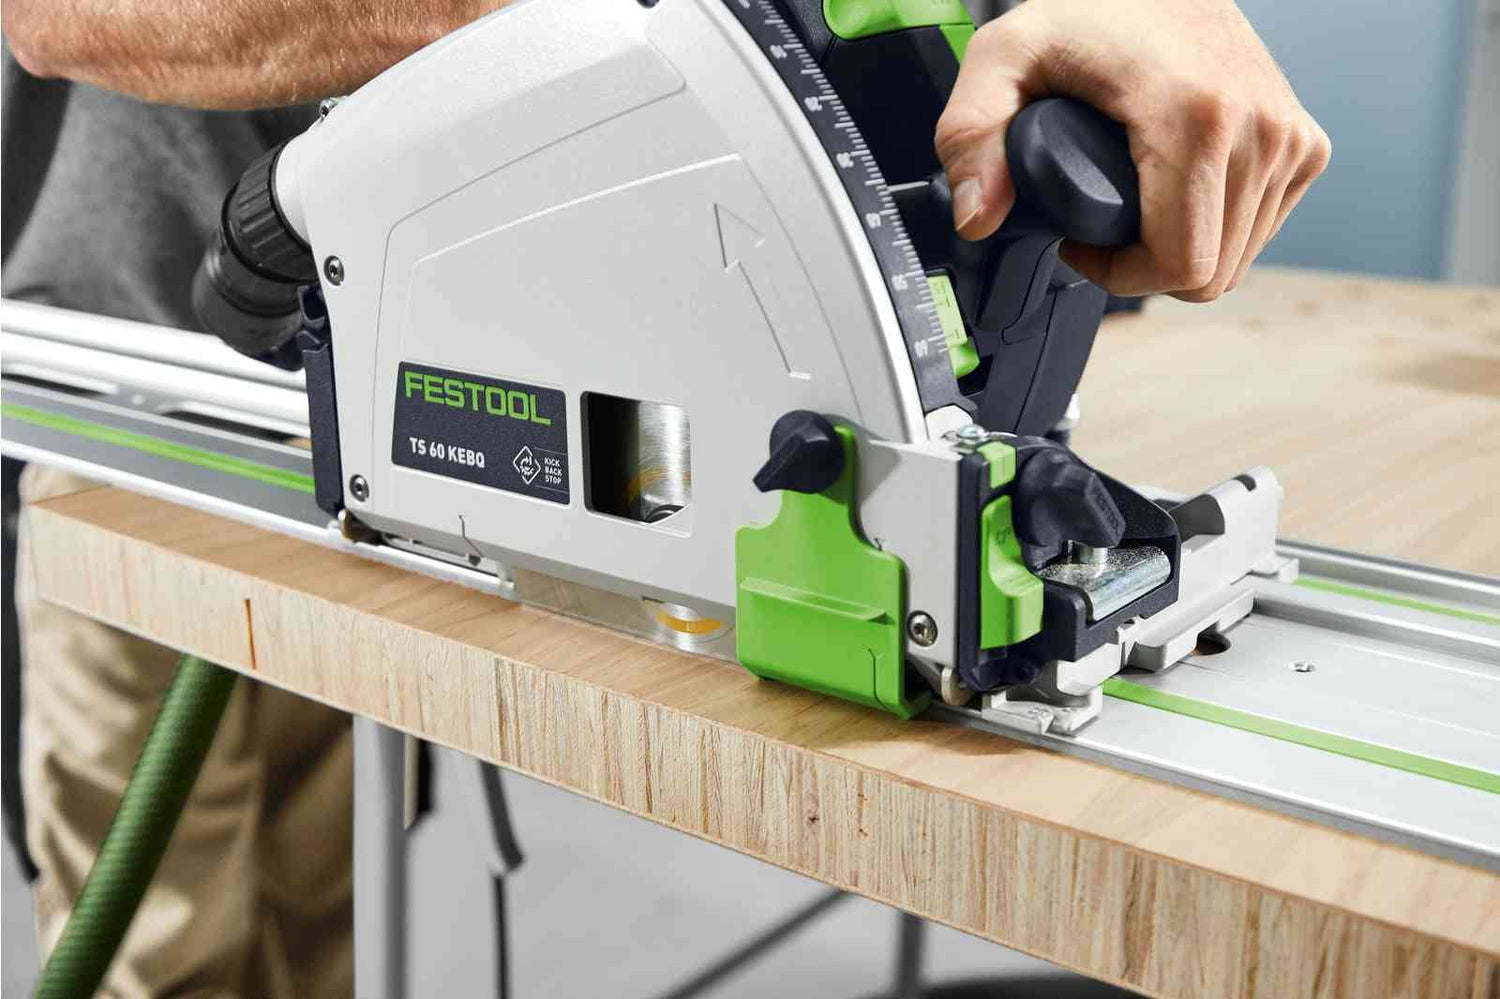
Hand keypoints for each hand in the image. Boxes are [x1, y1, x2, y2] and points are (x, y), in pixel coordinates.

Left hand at [933, 0, 1330, 300]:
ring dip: (1179, 252)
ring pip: (1236, 261)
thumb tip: (977, 219)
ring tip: (1131, 207)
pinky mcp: (1306, 145)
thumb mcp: (1004, 58)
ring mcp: (1291, 139)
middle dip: (1144, 269)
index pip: (1180, 264)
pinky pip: (1259, 232)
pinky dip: (1215, 230)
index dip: (1118, 276)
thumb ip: (971, 135)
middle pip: (1210, 274)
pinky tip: (1174, 196)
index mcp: (1196, 117)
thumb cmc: (1085, 13)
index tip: (1078, 241)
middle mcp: (1260, 130)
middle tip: (1097, 223)